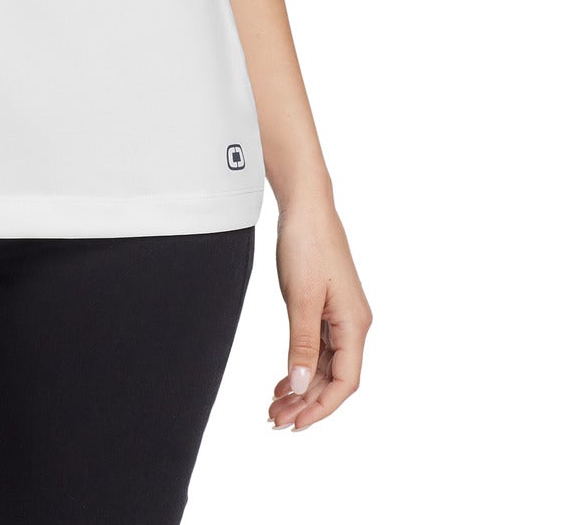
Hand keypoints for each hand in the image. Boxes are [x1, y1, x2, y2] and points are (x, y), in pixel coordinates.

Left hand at [268, 197, 371, 431]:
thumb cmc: (307, 244)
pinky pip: (317, 348)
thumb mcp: (300, 297)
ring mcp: (340, 315)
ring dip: (302, 387)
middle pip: (334, 378)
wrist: (305, 205)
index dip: (322, 408)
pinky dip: (301, 366)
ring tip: (274, 407)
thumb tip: (303, 387)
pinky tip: (283, 381)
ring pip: (324, 365)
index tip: (296, 424)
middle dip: (307, 402)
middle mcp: (353, 323)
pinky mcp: (326, 306)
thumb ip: (303, 345)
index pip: (346, 381)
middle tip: (274, 420)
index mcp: (354, 323)